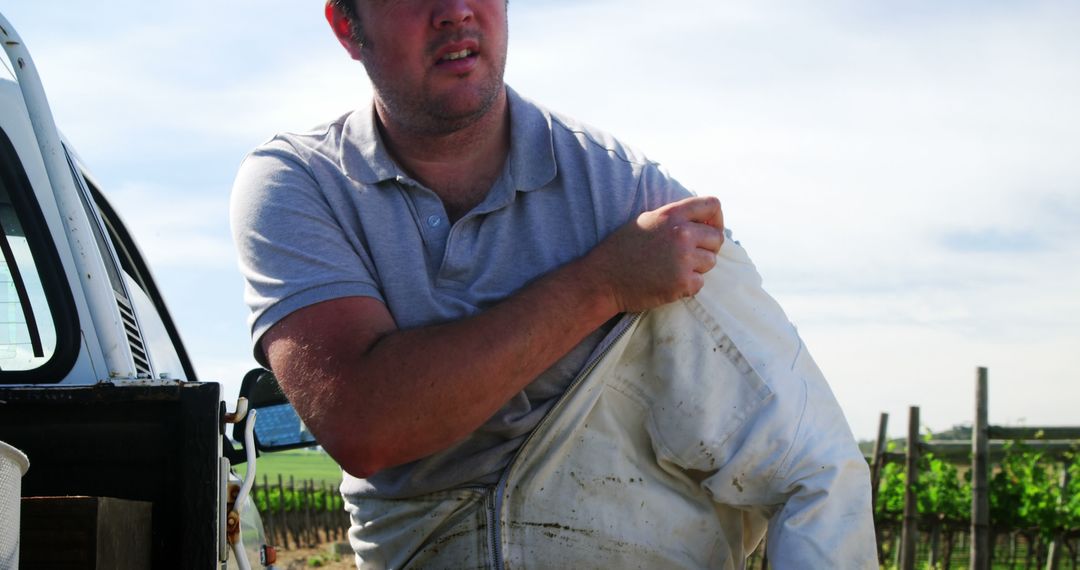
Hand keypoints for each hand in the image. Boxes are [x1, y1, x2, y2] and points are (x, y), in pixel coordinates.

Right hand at [586, 196, 724, 312]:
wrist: (602, 280)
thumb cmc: (622, 250)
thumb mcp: (647, 221)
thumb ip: (675, 218)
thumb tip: (703, 221)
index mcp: (672, 214)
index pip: (713, 205)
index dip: (716, 218)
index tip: (708, 229)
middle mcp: (681, 233)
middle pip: (717, 238)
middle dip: (706, 248)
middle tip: (686, 257)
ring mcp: (683, 259)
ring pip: (711, 262)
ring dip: (696, 268)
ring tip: (671, 269)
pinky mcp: (682, 282)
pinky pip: (700, 283)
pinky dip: (687, 286)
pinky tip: (667, 283)